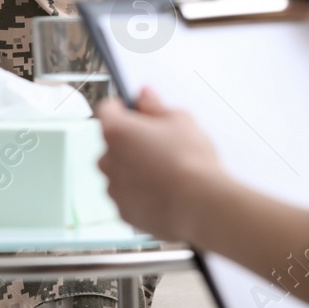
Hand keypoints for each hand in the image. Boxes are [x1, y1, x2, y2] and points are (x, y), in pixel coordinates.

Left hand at [97, 88, 225, 244]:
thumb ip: (155, 105)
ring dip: (134, 168)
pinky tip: (164, 192)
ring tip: (166, 172)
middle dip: (131, 141)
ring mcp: (114, 188)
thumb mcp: (180, 119)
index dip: (123, 108)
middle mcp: (107, 159)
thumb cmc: (191, 161)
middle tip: (160, 144)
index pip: (107, 109)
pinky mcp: (124, 212)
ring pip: (119, 171)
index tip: (137, 111)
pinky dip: (139, 193)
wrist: (201, 205)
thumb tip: (144, 95)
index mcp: (116, 131)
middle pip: (112, 143)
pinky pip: (127, 196)